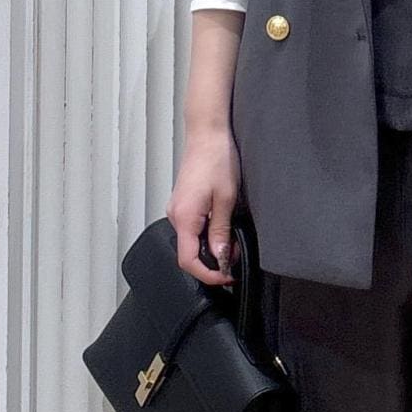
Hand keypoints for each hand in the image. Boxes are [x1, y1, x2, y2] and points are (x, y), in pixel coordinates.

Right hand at [168, 127, 240, 287]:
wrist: (207, 134)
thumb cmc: (217, 158)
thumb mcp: (226, 199)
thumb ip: (221, 231)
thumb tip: (220, 257)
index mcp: (184, 217)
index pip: (188, 261)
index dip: (208, 274)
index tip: (227, 276)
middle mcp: (176, 215)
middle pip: (189, 254)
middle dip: (214, 260)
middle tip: (236, 253)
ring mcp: (178, 209)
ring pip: (192, 241)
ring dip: (212, 247)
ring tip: (232, 238)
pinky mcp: (183, 204)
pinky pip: (192, 228)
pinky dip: (207, 234)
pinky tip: (223, 225)